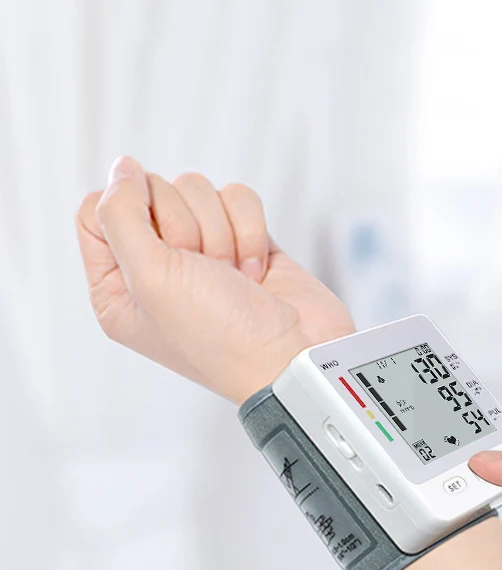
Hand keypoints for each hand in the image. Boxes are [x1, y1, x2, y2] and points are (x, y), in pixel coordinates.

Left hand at [76, 156, 354, 403]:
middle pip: (150, 193)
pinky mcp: (244, 242)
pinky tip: (255, 271)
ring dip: (222, 232)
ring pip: (197, 191)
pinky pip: (237, 198)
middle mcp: (157, 268)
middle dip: (185, 228)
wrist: (293, 357)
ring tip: (233, 277)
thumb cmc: (222, 338)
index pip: (96, 211)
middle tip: (203, 272)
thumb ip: (120, 215)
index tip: (157, 244)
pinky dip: (251, 230)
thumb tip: (123, 168)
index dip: (127, 214)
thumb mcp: (150, 278)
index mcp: (118, 288)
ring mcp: (203, 255)